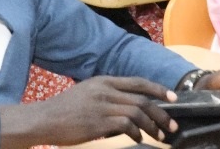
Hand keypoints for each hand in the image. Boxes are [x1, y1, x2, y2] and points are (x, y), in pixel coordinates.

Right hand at [0, 76, 177, 146]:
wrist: (45, 119)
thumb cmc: (65, 109)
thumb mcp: (86, 93)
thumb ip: (107, 95)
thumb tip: (130, 106)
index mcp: (102, 81)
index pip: (137, 82)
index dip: (158, 89)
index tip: (174, 98)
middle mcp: (104, 91)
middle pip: (142, 100)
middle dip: (162, 114)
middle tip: (172, 126)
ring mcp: (102, 106)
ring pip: (138, 113)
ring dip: (153, 126)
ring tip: (159, 136)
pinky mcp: (99, 122)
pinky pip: (127, 126)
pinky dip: (138, 133)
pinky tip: (138, 139)